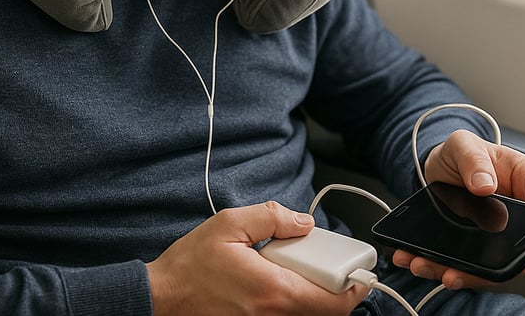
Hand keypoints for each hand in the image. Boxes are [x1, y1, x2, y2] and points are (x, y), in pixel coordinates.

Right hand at [146, 200, 369, 314]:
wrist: (163, 298)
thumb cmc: (192, 263)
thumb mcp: (230, 223)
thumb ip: (272, 217)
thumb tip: (304, 222)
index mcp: (273, 290)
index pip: (332, 301)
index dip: (354, 287)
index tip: (361, 271)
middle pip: (325, 310)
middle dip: (334, 285)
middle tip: (328, 261)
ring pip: (307, 314)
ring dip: (313, 292)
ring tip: (297, 265)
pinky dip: (294, 298)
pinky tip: (279, 278)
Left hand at [392, 129, 524, 289]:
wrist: (438, 165)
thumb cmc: (461, 152)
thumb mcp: (462, 143)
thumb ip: (473, 158)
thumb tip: (484, 184)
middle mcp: (521, 210)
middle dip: (503, 263)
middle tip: (478, 266)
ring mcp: (502, 231)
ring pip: (497, 262)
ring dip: (469, 272)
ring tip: (439, 270)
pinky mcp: (480, 245)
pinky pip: (472, 263)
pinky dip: (448, 267)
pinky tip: (423, 262)